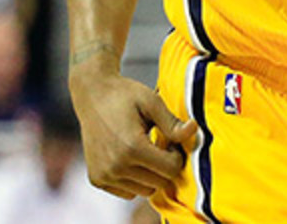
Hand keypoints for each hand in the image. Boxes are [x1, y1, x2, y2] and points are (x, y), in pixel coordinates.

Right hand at [69, 64, 196, 200]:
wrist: (93, 94)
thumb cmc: (124, 95)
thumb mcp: (152, 102)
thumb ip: (172, 122)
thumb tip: (193, 130)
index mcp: (131, 147)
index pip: (170, 169)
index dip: (176, 155)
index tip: (169, 140)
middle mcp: (115, 166)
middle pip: (159, 183)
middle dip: (165, 165)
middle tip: (159, 144)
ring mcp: (104, 175)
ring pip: (145, 190)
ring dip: (151, 175)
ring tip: (146, 150)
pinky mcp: (97, 179)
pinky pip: (128, 192)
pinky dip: (135, 181)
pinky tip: (133, 159)